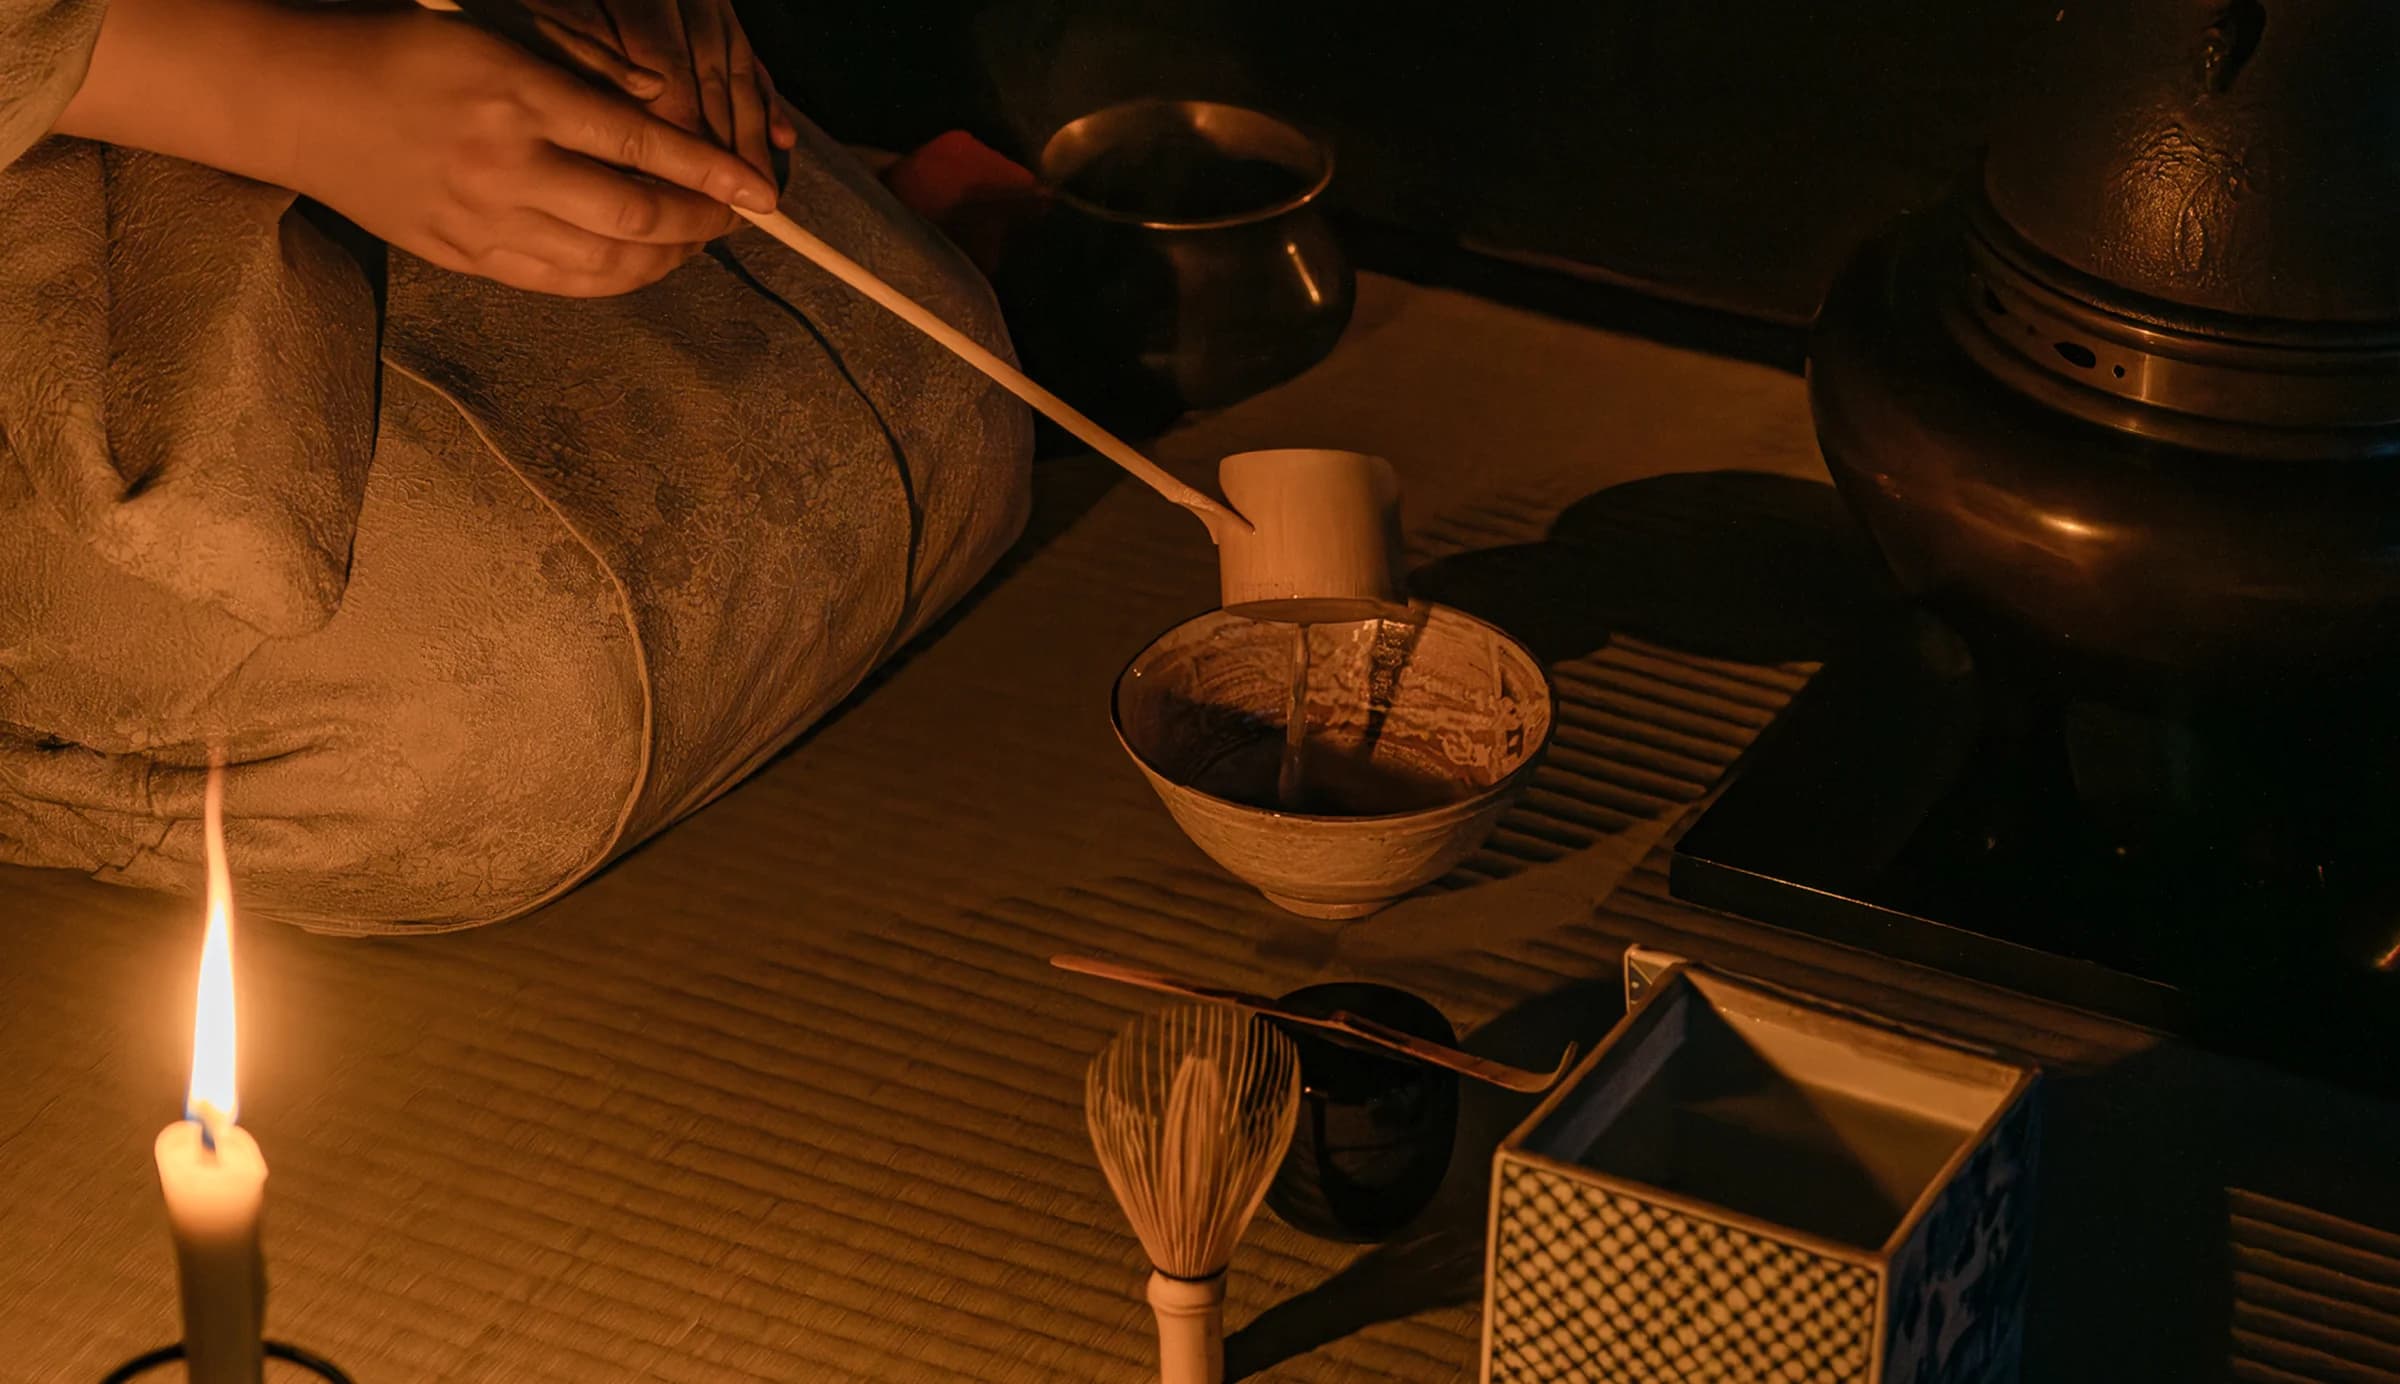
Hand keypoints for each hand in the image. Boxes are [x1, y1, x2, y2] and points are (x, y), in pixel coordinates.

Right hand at [283, 10, 780, 295]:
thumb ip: (583, 59)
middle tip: (732, 219)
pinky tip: (637, 265)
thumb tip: (664, 98)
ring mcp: (483, 219)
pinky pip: (559, 283)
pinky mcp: (462, 255)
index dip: (713, 175)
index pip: (644, 147)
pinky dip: (613, 281)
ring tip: (692, 245)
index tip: (760, 195)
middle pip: (636, 217)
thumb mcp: (491, 25)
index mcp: (519, 95)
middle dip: (701, 225)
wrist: (291, 98)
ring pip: (605, 264)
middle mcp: (507, 166)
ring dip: (665, 262)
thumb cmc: (396, 46)